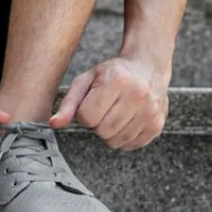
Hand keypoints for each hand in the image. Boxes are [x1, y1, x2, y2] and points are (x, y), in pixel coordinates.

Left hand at [49, 56, 168, 150]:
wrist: (148, 66)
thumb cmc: (113, 73)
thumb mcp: (86, 80)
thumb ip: (69, 103)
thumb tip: (54, 124)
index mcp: (117, 80)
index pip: (87, 117)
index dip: (85, 113)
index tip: (92, 103)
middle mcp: (137, 95)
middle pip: (102, 131)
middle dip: (97, 124)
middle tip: (105, 109)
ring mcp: (151, 111)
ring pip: (116, 141)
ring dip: (110, 132)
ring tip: (116, 113)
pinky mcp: (157, 125)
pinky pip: (131, 145)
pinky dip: (124, 137)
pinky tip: (127, 120)